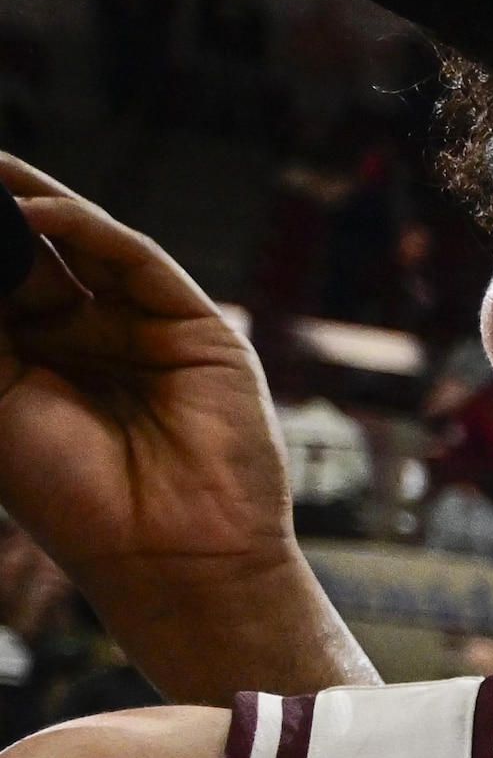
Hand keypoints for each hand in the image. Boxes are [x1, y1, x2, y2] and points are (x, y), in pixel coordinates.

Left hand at [0, 155, 298, 600]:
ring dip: (28, 203)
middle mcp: (90, 341)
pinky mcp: (198, 326)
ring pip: (80, 243)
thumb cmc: (68, 495)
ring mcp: (145, 330)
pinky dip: (82, 226)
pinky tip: (30, 210)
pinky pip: (133, 257)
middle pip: (31, 252)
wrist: (162, 555)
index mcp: (36, 364)